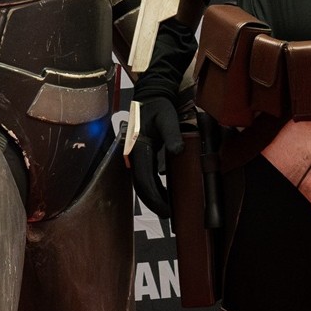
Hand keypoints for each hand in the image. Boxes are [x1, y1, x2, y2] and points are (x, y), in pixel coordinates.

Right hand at [130, 96, 182, 217]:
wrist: (151, 96)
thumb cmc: (160, 107)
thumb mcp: (168, 118)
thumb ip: (172, 135)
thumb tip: (176, 152)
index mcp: (139, 148)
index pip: (144, 179)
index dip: (154, 197)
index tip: (166, 210)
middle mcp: (134, 155)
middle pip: (140, 185)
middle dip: (153, 202)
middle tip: (168, 215)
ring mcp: (136, 156)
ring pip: (141, 182)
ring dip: (153, 196)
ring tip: (167, 208)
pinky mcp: (141, 155)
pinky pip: (145, 175)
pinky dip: (153, 187)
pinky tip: (164, 194)